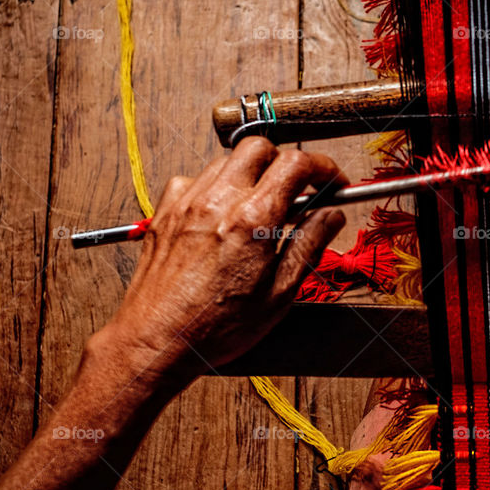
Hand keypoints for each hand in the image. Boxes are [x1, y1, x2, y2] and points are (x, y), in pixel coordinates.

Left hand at [92, 137, 347, 385]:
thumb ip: (309, 245)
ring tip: (262, 207)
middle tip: (299, 190)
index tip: (332, 182)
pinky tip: (223, 214)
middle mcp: (217, 202)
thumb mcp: (280, 294)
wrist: (157, 342)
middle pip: (259, 146)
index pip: (296, 163)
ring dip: (251, 174)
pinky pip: (195, 179)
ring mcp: (187, 203)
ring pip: (227, 160)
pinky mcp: (166, 212)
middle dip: (285, 162)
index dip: (323, 167)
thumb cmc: (215, 328)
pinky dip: (216, 187)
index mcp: (252, 221)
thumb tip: (332, 216)